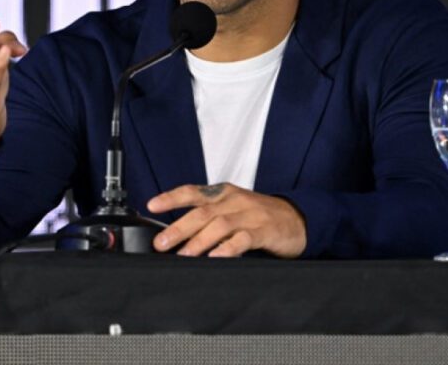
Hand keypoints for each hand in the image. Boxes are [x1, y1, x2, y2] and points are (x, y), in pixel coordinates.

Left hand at [147, 183, 306, 257]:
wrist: (296, 218)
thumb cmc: (258, 214)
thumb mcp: (232, 208)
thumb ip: (208, 217)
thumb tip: (177, 233)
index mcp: (223, 193)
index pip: (193, 192)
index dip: (171, 197)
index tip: (152, 205)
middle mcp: (234, 201)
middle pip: (202, 212)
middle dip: (179, 228)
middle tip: (161, 243)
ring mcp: (250, 215)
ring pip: (219, 225)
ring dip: (199, 241)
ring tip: (183, 255)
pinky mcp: (264, 231)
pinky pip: (243, 238)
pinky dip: (227, 248)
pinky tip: (216, 256)